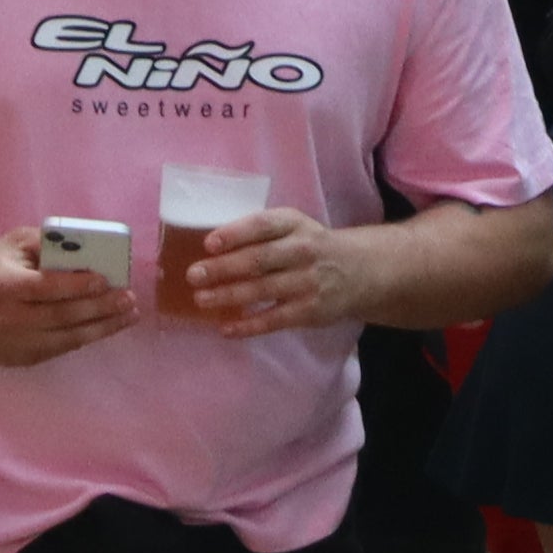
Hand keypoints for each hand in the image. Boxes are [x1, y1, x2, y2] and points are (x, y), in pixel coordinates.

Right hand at [0, 237, 143, 365]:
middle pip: (61, 316)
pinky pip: (58, 349)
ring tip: (128, 316)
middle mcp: (9, 319)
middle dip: (99, 308)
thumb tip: (86, 249)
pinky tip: (104, 327)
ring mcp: (14, 344)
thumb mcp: (12, 244)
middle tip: (128, 299)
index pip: (44, 288)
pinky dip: (83, 337)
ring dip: (101, 328)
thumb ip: (46, 244)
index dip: (75, 285)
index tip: (105, 280)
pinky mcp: (19, 360)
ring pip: (65, 339)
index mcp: (3, 286)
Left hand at [169, 205, 360, 334]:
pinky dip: (248, 325)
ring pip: (262, 290)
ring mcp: (306, 282)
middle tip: (194, 275)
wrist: (359, 270)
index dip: (236, 233)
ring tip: (201, 299)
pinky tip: (226, 329)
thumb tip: (212, 247)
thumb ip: (261, 233)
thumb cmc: (312, 245)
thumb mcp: (294, 228)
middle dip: (223, 268)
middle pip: (258, 260)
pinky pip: (273, 320)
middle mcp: (302, 251)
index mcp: (294, 224)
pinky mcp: (308, 311)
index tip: (209, 243)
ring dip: (229, 295)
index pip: (263, 226)